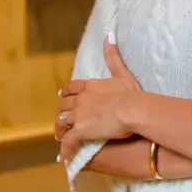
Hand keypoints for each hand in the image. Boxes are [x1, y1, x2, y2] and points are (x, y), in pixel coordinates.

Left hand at [56, 36, 141, 161]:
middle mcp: (81, 99)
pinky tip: (64, 156)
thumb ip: (113, 56)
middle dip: (61, 111)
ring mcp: (79, 114)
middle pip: (63, 104)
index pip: (71, 88)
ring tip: (59, 136)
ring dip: (60, 129)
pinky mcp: (80, 130)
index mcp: (90, 86)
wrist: (132, 109)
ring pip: (62, 121)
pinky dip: (65, 149)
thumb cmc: (131, 93)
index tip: (62, 96)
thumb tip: (109, 36)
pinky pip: (68, 141)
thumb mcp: (122, 73)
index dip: (66, 93)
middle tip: (61, 118)